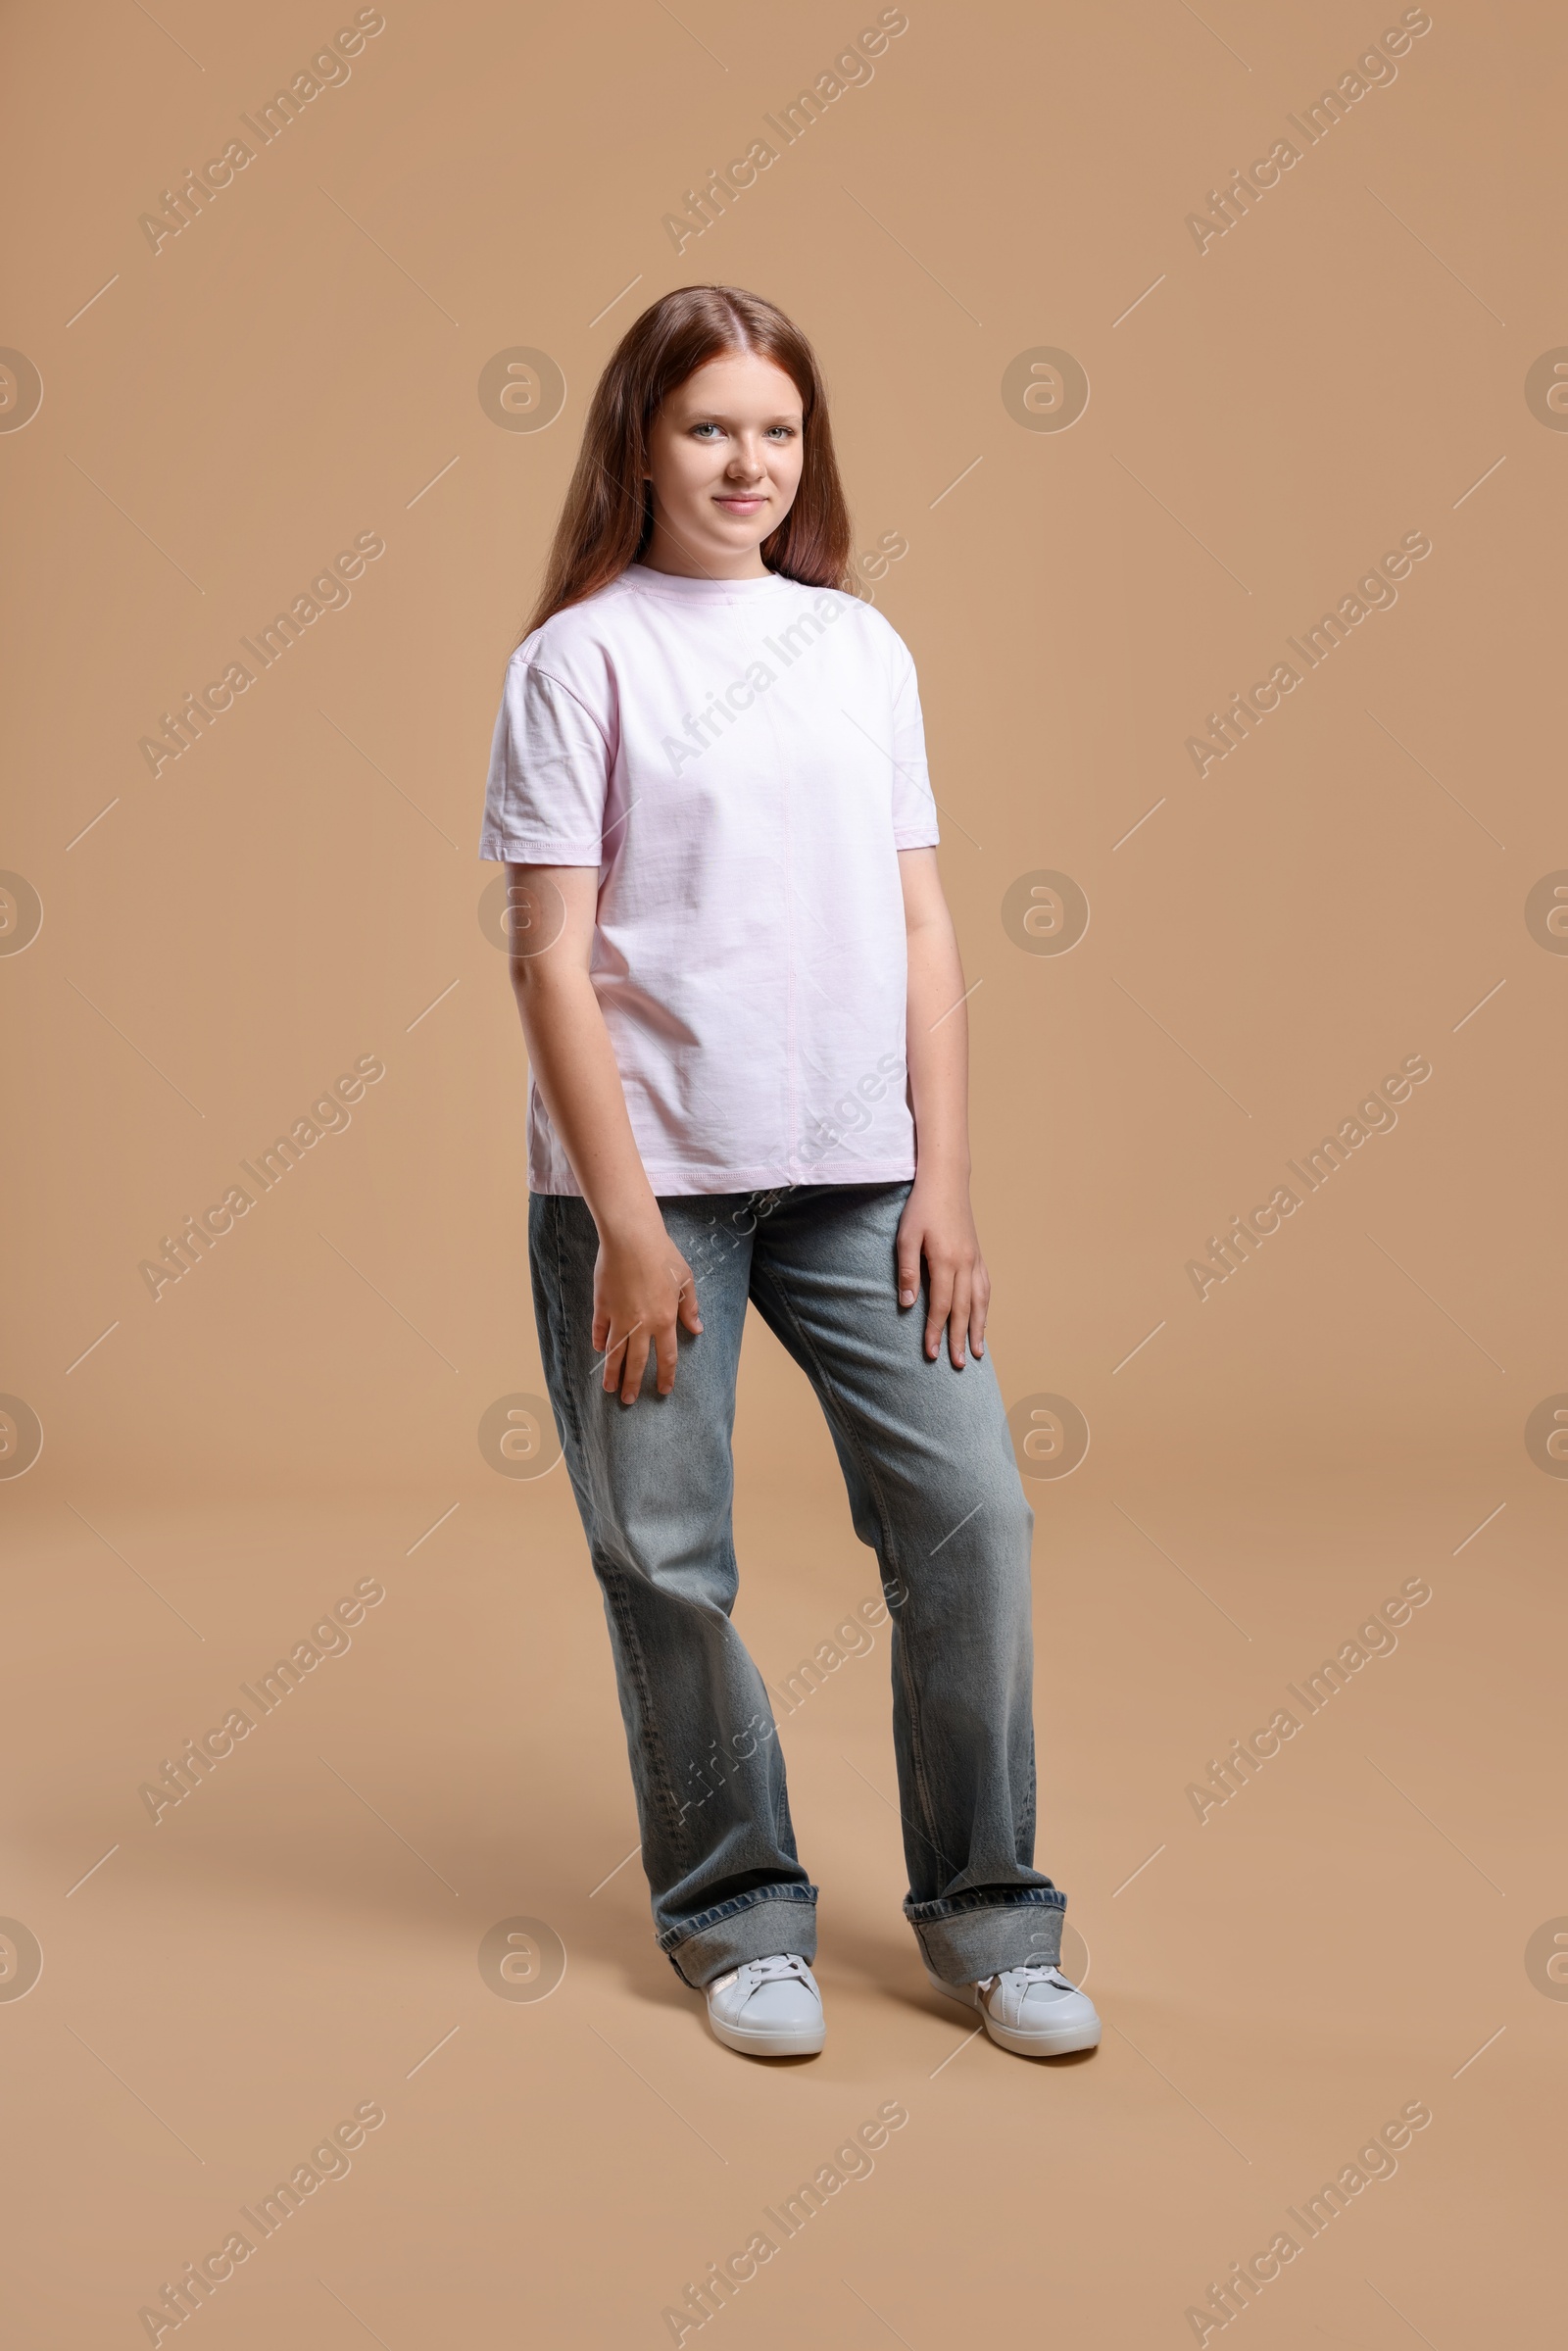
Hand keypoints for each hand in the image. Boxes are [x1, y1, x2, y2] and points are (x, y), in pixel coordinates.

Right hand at [592, 1215, 702, 1401]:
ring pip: (614, 1352)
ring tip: (608, 1388)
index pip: (666, 1357)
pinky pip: (599, 1329)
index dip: (666, 1376)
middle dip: (633, 1383)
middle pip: (636, 1362)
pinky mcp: (602, 1306)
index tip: (663, 1390)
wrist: (631, 1239)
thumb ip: (690, 1308)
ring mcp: (619, 1317)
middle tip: (628, 1400)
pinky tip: (598, 1350)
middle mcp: (641, 1325)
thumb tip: (697, 1329)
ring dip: (611, 1372)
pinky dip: (598, 1341)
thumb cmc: (663, 1255)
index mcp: (665, 1320)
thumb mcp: (686, 1280)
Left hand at [896, 1177, 988, 1367]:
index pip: (941, 1306)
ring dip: (977, 1329)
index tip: (931, 1354)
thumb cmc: (921, 1207)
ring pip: (979, 1302)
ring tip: (975, 1353)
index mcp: (946, 1261)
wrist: (946, 1181)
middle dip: (959, 1339)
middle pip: (963, 1310)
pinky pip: (985, 1288)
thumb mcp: (906, 1236)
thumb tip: (907, 1305)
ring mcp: (975, 1260)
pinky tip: (981, 1320)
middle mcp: (966, 1264)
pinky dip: (984, 1308)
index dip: (936, 1332)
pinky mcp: (978, 1255)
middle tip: (956, 1365)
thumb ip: (907, 1271)